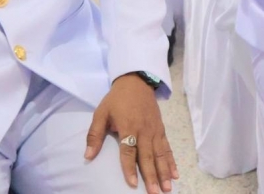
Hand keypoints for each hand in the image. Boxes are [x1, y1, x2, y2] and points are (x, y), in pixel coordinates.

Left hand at [85, 74, 177, 192]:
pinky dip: (172, 161)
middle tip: (155, 193)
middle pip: (148, 156)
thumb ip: (95, 134)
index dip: (130, 168)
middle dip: (152, 176)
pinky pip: (167, 147)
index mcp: (128, 126)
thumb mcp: (101, 113)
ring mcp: (155, 130)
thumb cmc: (117, 99)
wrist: (136, 82)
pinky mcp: (161, 129)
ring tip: (167, 188)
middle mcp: (144, 130)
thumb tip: (87, 156)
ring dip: (164, 172)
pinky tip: (175, 173)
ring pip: (160, 154)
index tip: (133, 184)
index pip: (129, 151)